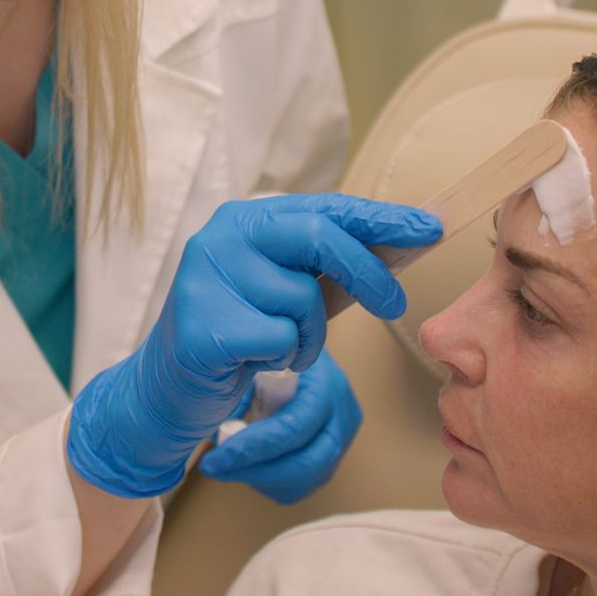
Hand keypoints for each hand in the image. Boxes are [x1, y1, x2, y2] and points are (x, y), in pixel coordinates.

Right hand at [67, 193, 440, 497]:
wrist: (168, 388)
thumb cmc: (242, 332)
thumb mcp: (288, 289)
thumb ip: (330, 266)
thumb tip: (403, 245)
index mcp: (245, 219)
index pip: (324, 207)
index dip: (380, 218)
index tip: (428, 227)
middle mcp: (222, 236)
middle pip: (317, 236)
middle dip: (367, 272)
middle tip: (395, 305)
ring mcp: (207, 277)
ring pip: (303, 300)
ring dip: (310, 338)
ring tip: (280, 347)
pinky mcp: (203, 324)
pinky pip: (280, 340)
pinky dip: (282, 359)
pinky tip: (253, 362)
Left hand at [199, 348, 359, 503]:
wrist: (305, 349)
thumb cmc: (276, 350)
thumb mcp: (261, 357)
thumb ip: (243, 385)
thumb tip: (218, 429)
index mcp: (327, 385)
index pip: (293, 428)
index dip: (253, 448)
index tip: (216, 455)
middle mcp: (344, 416)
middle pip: (306, 464)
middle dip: (255, 471)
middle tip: (214, 468)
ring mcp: (344, 439)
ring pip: (305, 479)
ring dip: (261, 478)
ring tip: (226, 465)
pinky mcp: (334, 455)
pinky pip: (304, 483)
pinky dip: (272, 481)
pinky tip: (247, 465)